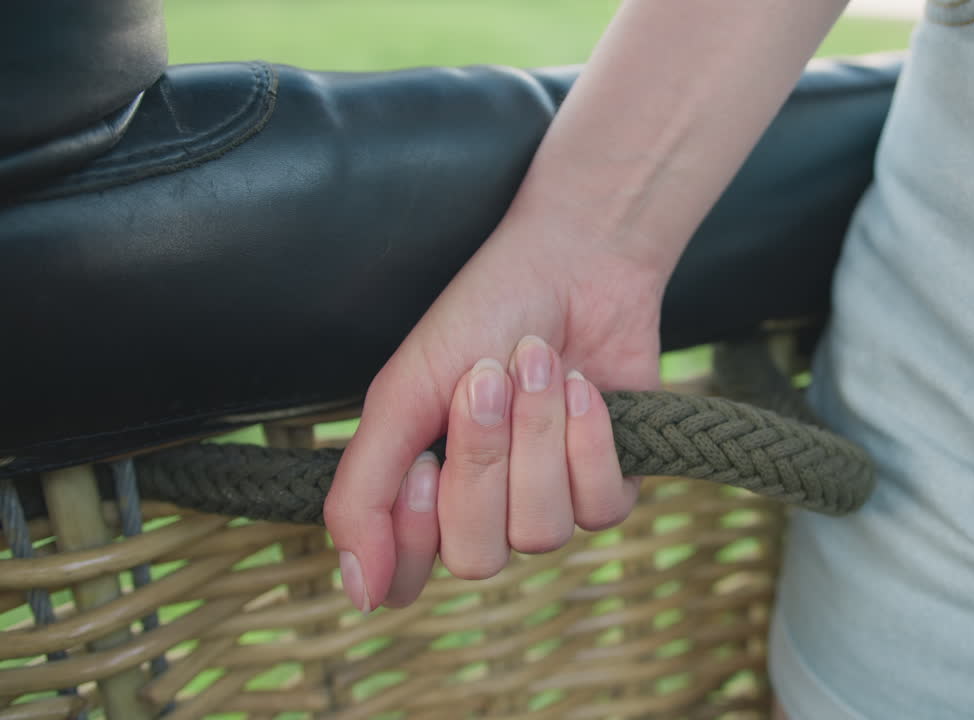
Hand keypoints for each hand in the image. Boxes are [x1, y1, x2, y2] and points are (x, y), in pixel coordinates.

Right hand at [323, 226, 662, 610]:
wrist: (571, 265)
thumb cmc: (479, 319)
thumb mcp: (399, 397)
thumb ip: (361, 495)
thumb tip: (359, 595)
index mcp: (423, 494)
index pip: (409, 578)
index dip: (417, 528)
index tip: (423, 459)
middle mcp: (485, 511)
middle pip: (477, 557)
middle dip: (483, 461)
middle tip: (486, 382)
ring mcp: (548, 503)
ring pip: (541, 532)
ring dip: (538, 436)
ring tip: (537, 366)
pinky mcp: (608, 486)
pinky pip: (600, 508)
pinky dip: (589, 440)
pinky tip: (585, 388)